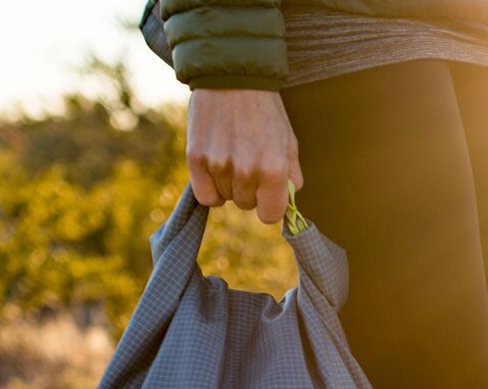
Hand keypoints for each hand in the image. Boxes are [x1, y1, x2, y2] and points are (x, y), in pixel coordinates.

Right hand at [186, 89, 302, 224]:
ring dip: (230, 185)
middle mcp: (246, 171)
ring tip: (232, 154)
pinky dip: (211, 189)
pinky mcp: (196, 159)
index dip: (269, 206)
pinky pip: (205, 197)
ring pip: (226, 198)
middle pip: (247, 205)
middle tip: (248, 161)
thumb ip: (292, 176)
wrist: (230, 75)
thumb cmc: (265, 110)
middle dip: (250, 189)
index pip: (270, 215)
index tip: (267, 194)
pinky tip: (216, 169)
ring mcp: (219, 165)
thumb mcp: (288, 141)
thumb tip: (289, 203)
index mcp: (273, 169)